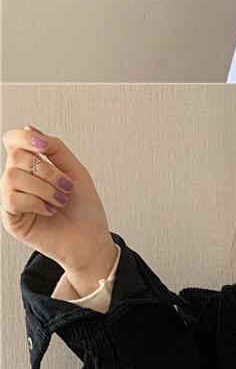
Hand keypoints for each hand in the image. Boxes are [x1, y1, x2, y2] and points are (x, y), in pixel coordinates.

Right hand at [1, 127, 117, 289]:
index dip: (23, 138)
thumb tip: (28, 127)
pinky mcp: (11, 219)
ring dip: (43, 188)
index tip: (43, 147)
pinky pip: (12, 199)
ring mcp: (12, 200)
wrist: (91, 241)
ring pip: (12, 177)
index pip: (12, 141)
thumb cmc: (84, 209)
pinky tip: (49, 210)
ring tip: (59, 201)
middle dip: (46, 171)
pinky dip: (35, 202)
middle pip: (15, 157)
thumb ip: (54, 148)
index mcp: (31, 166)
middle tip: (65, 187)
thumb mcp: (74, 170)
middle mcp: (18, 180)